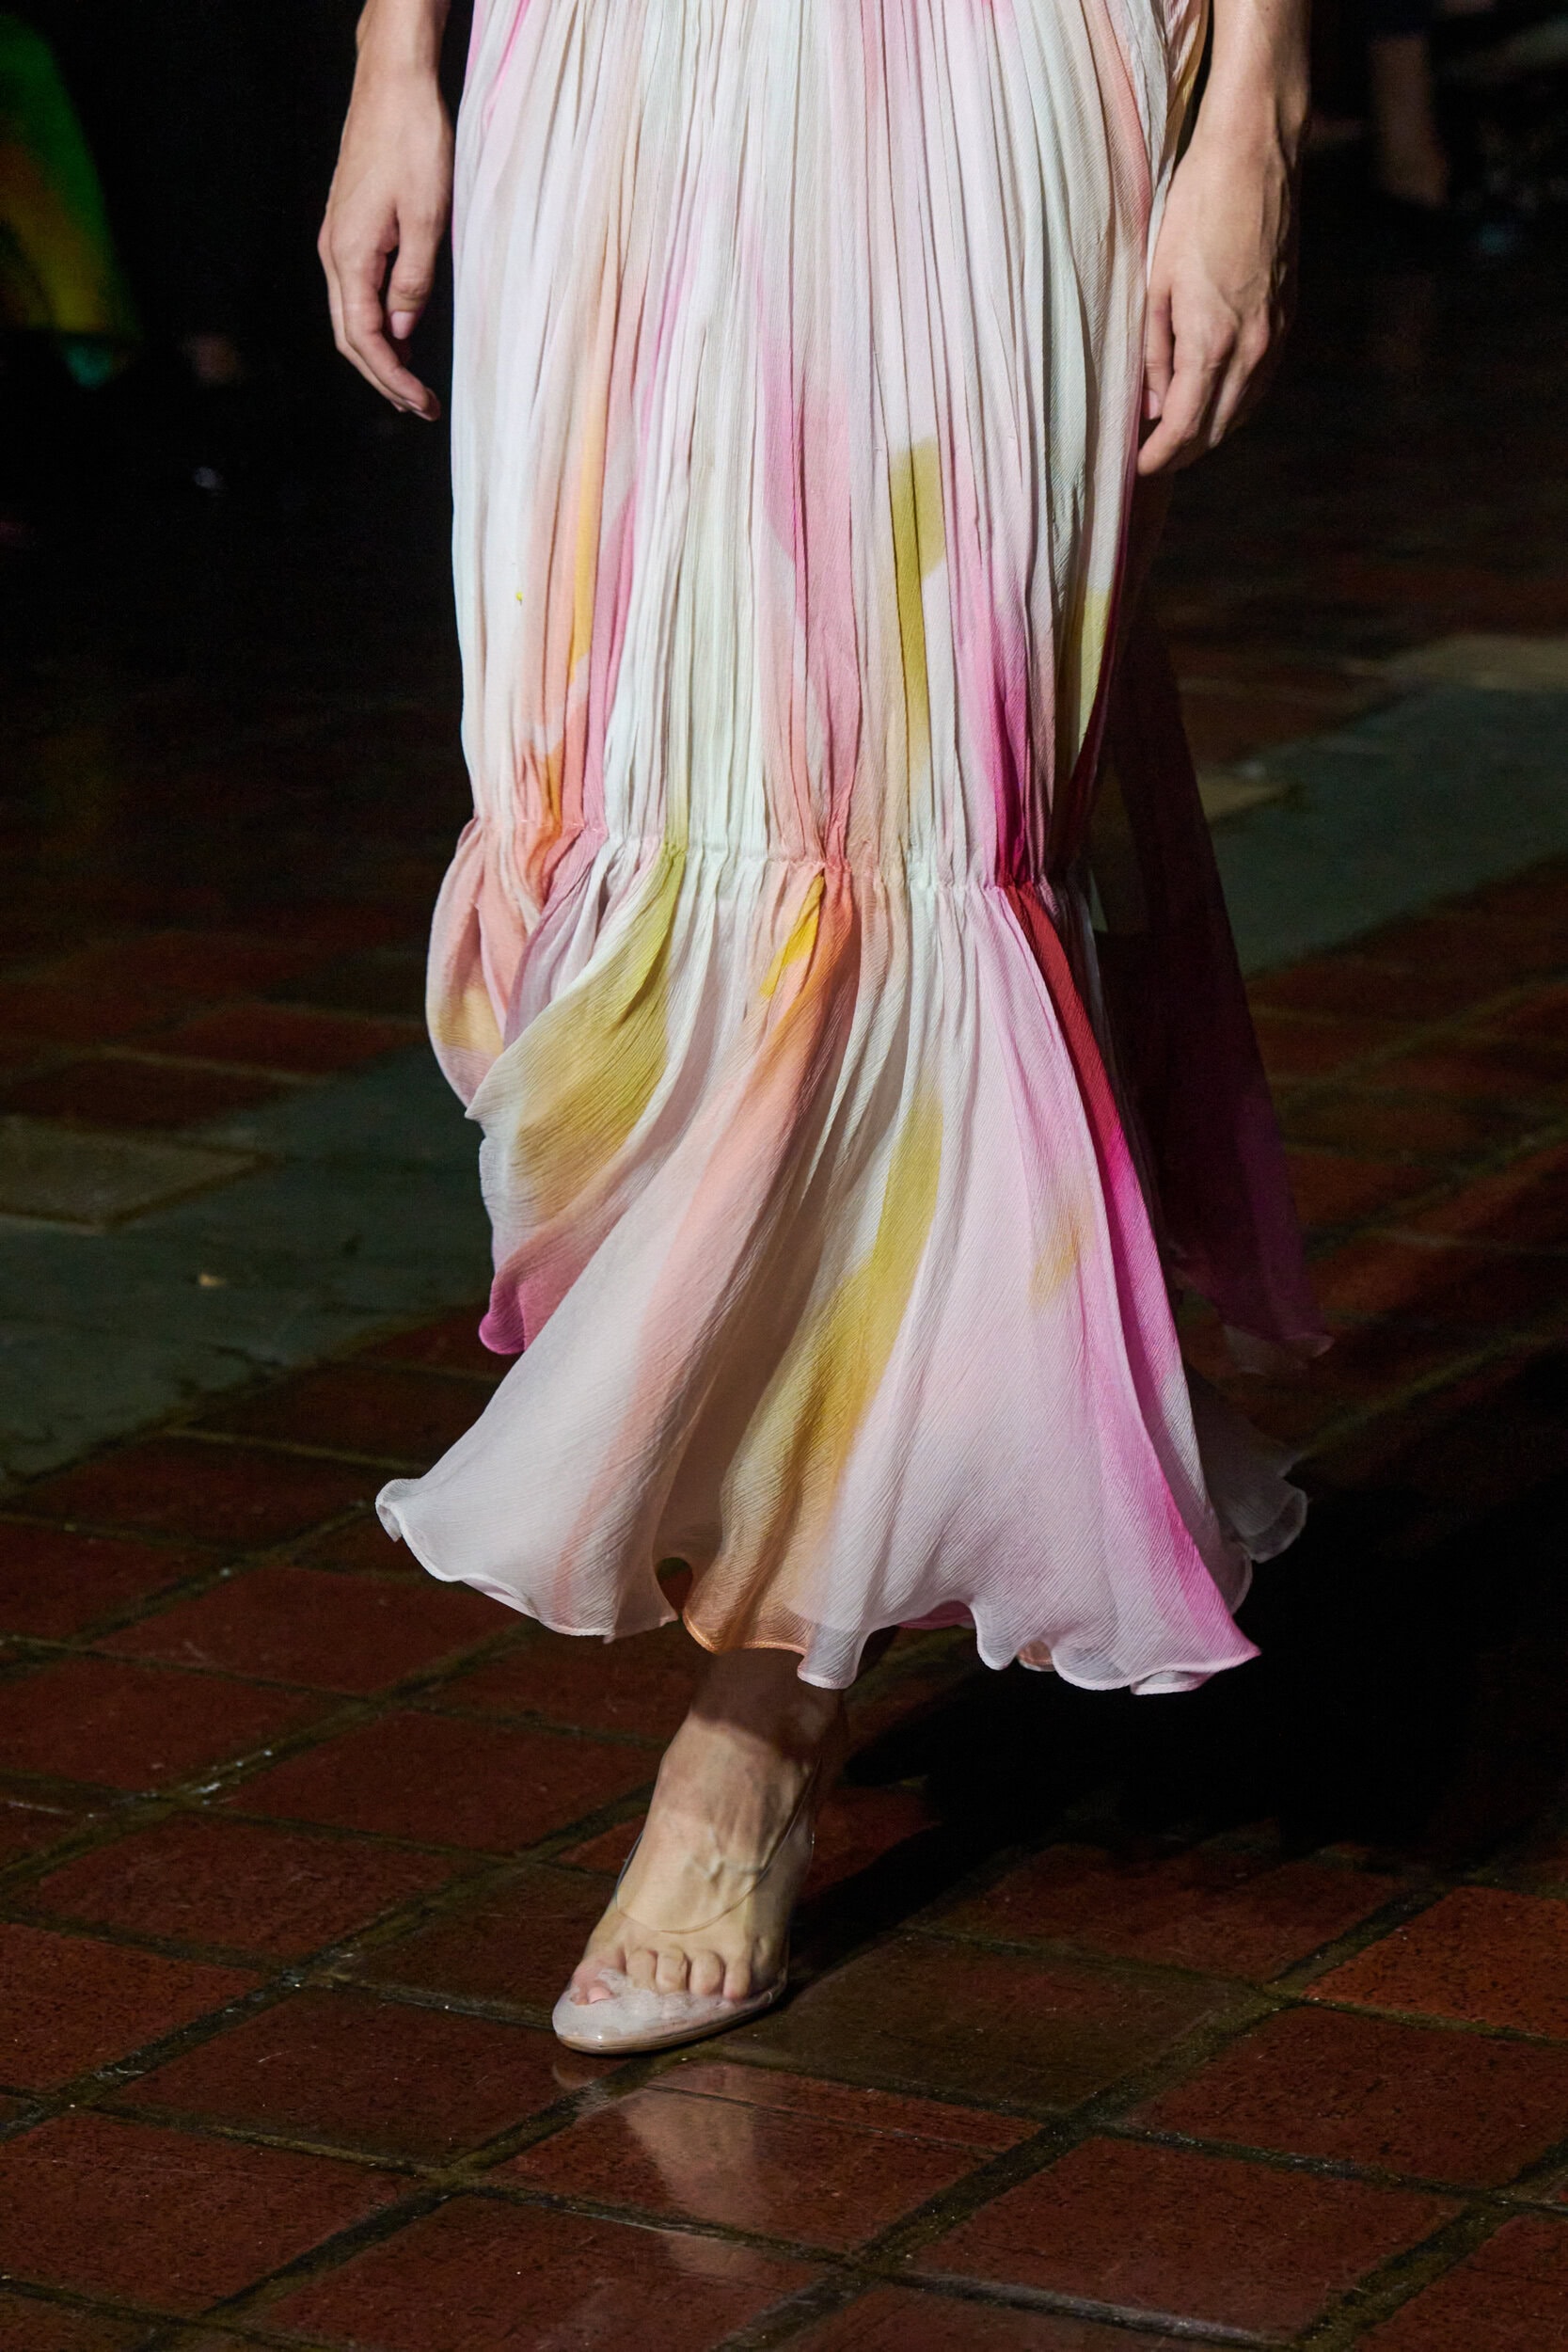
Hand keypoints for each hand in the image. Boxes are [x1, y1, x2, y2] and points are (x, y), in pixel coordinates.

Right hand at [319, 61, 452, 418]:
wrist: (393, 83)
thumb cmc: (413, 140)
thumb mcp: (427, 218)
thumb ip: (412, 282)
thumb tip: (400, 333)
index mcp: (349, 254)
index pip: (364, 339)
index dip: (392, 379)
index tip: (422, 404)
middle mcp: (334, 251)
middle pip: (349, 335)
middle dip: (383, 377)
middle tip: (419, 406)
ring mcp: (338, 238)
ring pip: (350, 315)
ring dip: (378, 354)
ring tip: (410, 383)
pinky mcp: (349, 225)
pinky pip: (356, 290)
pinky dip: (375, 323)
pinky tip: (399, 335)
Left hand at [1137, 127, 1297, 475]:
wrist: (1257, 155)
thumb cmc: (1197, 208)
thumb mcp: (1157, 283)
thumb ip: (1155, 352)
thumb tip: (1155, 404)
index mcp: (1213, 341)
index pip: (1185, 427)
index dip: (1159, 456)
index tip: (1137, 469)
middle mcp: (1253, 348)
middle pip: (1216, 430)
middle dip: (1183, 451)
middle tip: (1151, 456)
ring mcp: (1276, 334)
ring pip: (1242, 410)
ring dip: (1210, 430)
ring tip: (1176, 434)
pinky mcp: (1287, 318)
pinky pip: (1260, 382)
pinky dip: (1234, 402)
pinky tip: (1213, 397)